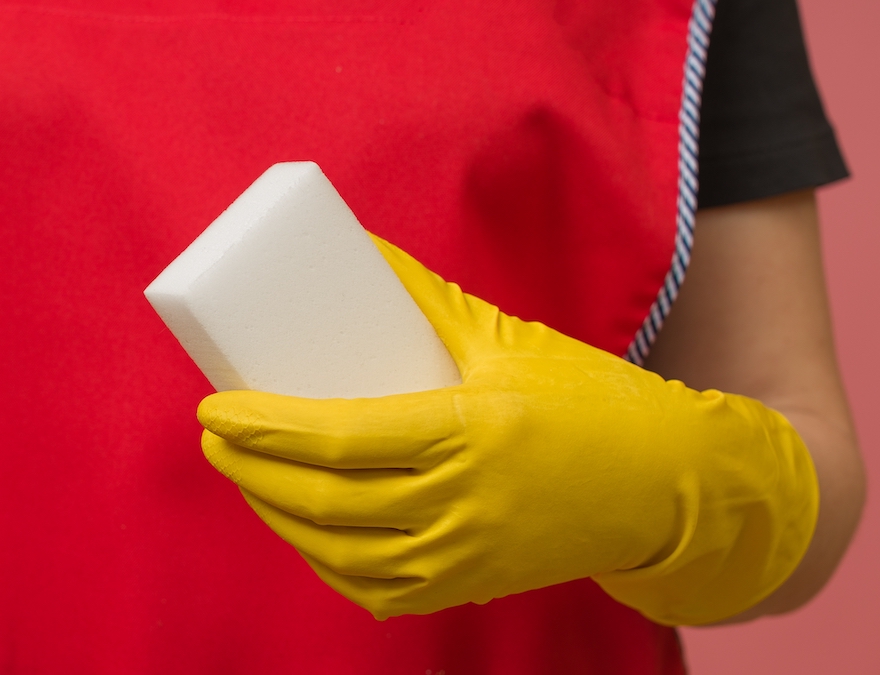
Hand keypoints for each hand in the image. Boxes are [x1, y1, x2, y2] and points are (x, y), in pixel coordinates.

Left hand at [198, 234, 817, 624]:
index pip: (339, 439)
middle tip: (217, 437)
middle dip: (252, 470)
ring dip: (278, 518)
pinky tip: (303, 529)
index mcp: (469, 431)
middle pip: (325, 500)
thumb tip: (358, 250)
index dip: (264, 428)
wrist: (666, 485)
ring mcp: (466, 556)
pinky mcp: (469, 586)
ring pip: (339, 554)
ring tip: (248, 476)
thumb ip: (424, 297)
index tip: (216, 407)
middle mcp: (463, 503)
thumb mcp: (505, 338)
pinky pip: (376, 589)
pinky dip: (325, 562)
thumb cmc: (589, 401)